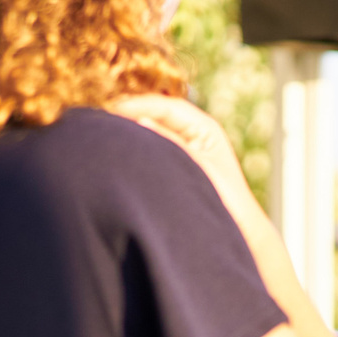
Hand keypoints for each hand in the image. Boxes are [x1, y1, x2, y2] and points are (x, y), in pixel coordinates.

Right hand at [110, 94, 264, 231]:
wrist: (238, 231)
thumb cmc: (223, 201)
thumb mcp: (195, 168)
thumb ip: (170, 143)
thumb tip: (140, 121)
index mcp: (205, 128)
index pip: (166, 106)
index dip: (138, 104)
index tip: (111, 110)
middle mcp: (195, 133)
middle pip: (157, 113)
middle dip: (129, 114)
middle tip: (99, 118)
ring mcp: (184, 148)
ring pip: (151, 130)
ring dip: (129, 130)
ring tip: (101, 132)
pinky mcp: (176, 164)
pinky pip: (150, 148)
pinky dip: (133, 148)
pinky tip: (114, 153)